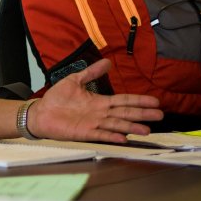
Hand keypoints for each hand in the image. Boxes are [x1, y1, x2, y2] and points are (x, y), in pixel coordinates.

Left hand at [27, 58, 163, 142]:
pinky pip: (100, 135)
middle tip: (160, 115)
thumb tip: (108, 62)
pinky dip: (111, 136)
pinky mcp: (84, 133)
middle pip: (125, 114)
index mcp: (100, 102)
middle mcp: (100, 114)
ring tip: (147, 130)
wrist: (40, 112)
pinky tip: (123, 138)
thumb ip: (91, 72)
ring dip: (131, 128)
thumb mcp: (75, 81)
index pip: (124, 101)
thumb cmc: (57, 98)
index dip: (139, 101)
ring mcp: (93, 124)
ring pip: (116, 125)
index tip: (155, 101)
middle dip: (142, 114)